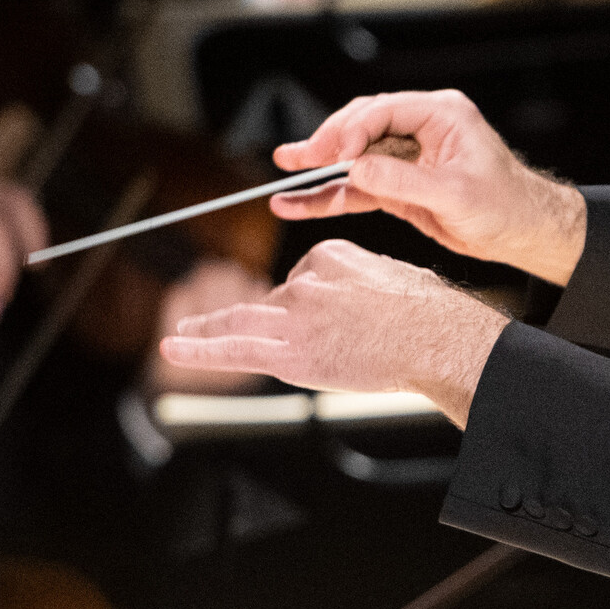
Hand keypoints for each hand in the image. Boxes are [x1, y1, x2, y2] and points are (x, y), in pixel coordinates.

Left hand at [158, 239, 507, 419]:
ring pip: (240, 320)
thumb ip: (357, 284)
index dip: (306, 305)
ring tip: (182, 333)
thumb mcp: (387, 276)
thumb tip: (348, 306)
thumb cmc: (427, 314)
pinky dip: (199, 350)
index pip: (300, 279)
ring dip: (205, 326)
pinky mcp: (291, 353)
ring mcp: (294, 317)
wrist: (435, 338)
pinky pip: (235, 350)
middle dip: (242, 312)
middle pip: (269, 301)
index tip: (323, 320)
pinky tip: (174, 348)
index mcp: (327, 255)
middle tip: (207, 320)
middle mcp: (303, 281)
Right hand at [261, 88, 586, 284]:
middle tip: (294, 159)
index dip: (354, 131)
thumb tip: (356, 171)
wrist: (523, 231)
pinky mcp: (399, 185)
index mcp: (441, 114)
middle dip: (326, 145)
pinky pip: (358, 188)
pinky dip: (330, 198)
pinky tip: (299, 205)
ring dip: (319, 172)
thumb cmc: (505, 205)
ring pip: (353, 159)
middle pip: (361, 127)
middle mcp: (420, 128)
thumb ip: (404, 181)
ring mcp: (407, 157)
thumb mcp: (456, 193)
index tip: (336, 157)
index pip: (384, 110)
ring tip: (281, 179)